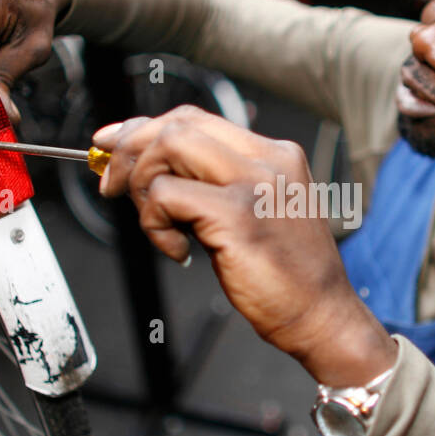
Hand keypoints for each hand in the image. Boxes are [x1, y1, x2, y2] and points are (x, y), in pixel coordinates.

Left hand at [94, 106, 397, 387]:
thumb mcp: (257, 214)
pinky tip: (177, 251)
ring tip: (155, 224)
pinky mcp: (237, 215)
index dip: (144, 128)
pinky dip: (155, 222)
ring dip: (141, 184)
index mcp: (274, 154)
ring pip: (169, 146)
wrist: (323, 317)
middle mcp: (267, 159)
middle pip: (177, 123)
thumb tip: (152, 171)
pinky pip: (167, 195)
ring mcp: (254, 183)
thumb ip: (215, 187)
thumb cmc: (289, 277)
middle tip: (113, 186)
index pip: (196, 119)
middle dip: (130, 150)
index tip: (111, 144)